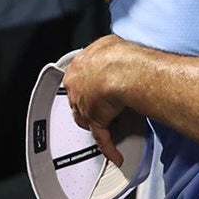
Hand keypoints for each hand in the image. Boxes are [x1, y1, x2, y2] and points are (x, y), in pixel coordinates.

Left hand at [63, 35, 137, 165]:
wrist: (121, 69)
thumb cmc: (117, 55)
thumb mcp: (108, 43)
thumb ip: (106, 50)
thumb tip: (113, 49)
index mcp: (77, 68)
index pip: (77, 79)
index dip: (87, 83)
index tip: (95, 85)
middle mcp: (77, 89)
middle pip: (79, 100)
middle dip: (89, 103)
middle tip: (103, 103)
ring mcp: (85, 107)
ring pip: (86, 119)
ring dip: (97, 123)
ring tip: (109, 124)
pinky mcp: (96, 122)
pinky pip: (102, 139)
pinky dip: (109, 147)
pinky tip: (115, 154)